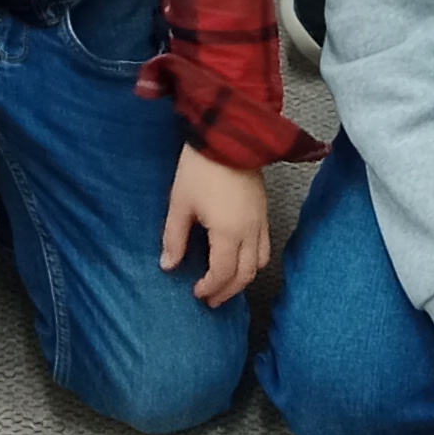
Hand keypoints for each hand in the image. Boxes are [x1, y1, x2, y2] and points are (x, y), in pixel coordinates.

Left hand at [160, 147, 270, 306]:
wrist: (228, 134)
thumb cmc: (200, 169)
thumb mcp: (180, 203)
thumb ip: (174, 238)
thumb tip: (168, 266)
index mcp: (229, 233)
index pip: (223, 274)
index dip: (210, 288)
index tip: (196, 293)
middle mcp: (251, 232)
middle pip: (245, 275)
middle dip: (228, 291)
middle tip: (211, 300)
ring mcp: (261, 221)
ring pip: (259, 263)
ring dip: (243, 279)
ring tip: (226, 283)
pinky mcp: (264, 210)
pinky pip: (265, 246)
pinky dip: (253, 261)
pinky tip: (239, 258)